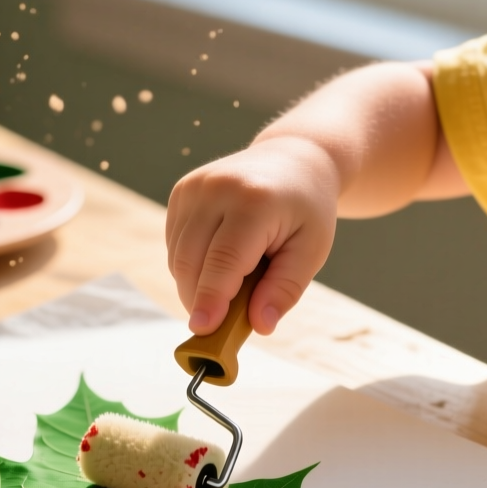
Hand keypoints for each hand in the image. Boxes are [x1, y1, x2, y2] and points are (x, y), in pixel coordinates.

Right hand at [165, 136, 340, 335]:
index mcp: (255, 202)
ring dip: (196, 285)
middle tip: (224, 324)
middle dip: (201, 300)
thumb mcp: (311, 250)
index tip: (202, 329)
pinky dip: (191, 266)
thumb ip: (285, 289)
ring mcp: (194, 187)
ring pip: (178, 257)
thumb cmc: (306, 210)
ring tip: (232, 285)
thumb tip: (259, 325)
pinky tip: (218, 263)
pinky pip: (175, 245)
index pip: (224, 259)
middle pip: (192, 261)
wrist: (294, 157)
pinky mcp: (181, 191)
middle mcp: (217, 188)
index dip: (211, 298)